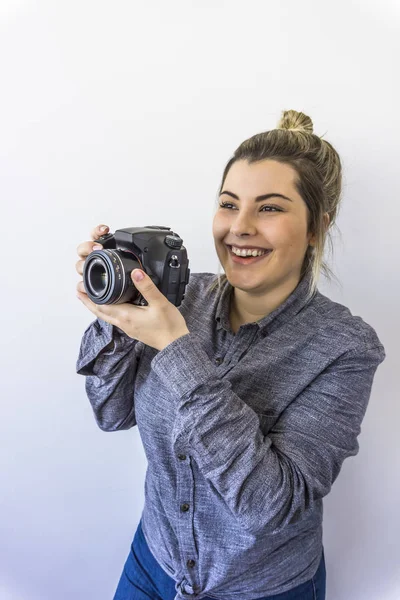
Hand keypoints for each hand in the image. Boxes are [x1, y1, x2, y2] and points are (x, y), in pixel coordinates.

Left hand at [76, 225, 189, 351]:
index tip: (81, 286)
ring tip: (89, 298)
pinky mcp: (133, 329)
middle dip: (88, 301)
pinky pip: (114, 319)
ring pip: (106, 316)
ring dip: (96, 307)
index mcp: (126, 315)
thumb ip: (147, 287)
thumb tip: (135, 272)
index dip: (90, 296)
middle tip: (78, 291)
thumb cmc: (169, 326)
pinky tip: (111, 307)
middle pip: (99, 312)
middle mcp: (123, 323)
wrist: (176, 344)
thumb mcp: (159, 303)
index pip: (101, 305)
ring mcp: (127, 327)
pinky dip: (107, 311)